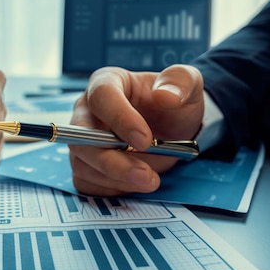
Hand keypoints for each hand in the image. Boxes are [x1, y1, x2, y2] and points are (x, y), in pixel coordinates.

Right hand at [69, 65, 203, 195]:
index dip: (120, 119)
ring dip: (117, 179)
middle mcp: (86, 111)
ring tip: (150, 180)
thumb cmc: (174, 101)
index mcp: (106, 82)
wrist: (172, 128)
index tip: (145, 141)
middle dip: (113, 162)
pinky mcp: (85, 164)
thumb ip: (180, 81)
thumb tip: (165, 96)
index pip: (101, 97)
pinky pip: (86, 182)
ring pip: (84, 165)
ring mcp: (82, 140)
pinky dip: (111, 188)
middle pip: (82, 138)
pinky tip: (134, 184)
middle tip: (146, 175)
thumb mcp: (187, 84)